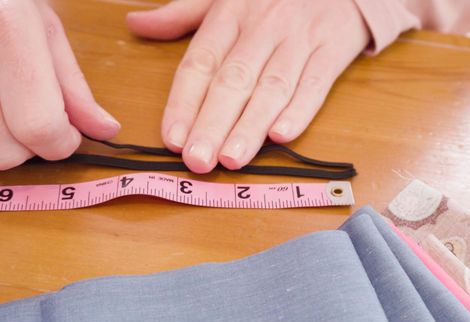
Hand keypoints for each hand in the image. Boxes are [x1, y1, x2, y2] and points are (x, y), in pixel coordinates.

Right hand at [0, 1, 120, 169]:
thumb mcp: (44, 29)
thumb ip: (75, 87)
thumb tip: (105, 131)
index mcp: (5, 28)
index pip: (39, 124)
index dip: (63, 142)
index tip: (70, 134)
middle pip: (5, 151)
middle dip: (32, 147)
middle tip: (36, 117)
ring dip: (0, 144)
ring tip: (3, 104)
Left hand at [127, 0, 369, 172]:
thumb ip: (181, 14)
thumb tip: (136, 24)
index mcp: (230, 15)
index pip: (200, 62)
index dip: (184, 102)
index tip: (173, 138)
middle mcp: (263, 28)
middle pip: (233, 80)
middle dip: (213, 123)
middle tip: (198, 160)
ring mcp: (299, 40)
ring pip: (272, 87)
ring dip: (251, 126)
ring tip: (232, 158)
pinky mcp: (332, 50)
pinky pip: (316, 83)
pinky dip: (300, 110)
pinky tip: (281, 136)